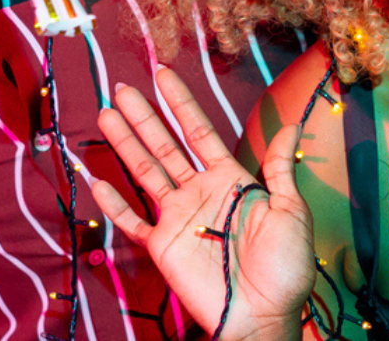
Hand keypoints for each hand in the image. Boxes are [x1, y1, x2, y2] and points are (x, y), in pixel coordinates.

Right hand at [91, 68, 314, 340]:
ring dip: (125, 143)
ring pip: (144, 171)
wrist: (264, 315)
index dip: (181, 103)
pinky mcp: (162, 245)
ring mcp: (177, 217)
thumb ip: (279, 168)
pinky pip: (132, 222)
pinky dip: (113, 204)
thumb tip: (291, 125)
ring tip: (105, 114)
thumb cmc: (284, 268)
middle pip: (164, 145)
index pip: (199, 132)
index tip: (163, 74)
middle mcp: (199, 192)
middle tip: (121, 87)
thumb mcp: (289, 210)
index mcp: (229, 179)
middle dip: (143, 115)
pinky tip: (97, 180)